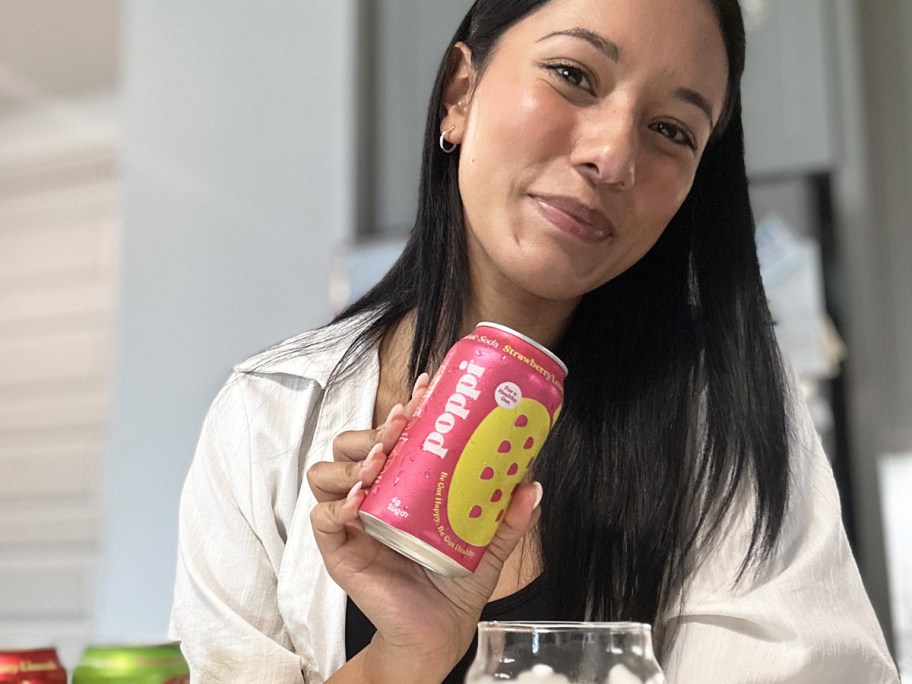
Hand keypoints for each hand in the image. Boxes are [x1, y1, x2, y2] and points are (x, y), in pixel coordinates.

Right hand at [307, 373, 541, 682]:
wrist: (440, 630)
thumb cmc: (456, 579)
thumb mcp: (489, 541)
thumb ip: (510, 516)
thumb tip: (531, 484)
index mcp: (402, 482)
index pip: (392, 434)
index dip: (406, 407)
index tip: (427, 388)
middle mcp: (373, 493)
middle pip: (352, 443)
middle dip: (374, 429)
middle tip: (401, 428)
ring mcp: (352, 520)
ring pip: (327, 471)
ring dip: (351, 461)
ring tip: (378, 464)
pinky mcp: (340, 549)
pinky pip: (323, 517)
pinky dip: (337, 505)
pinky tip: (361, 501)